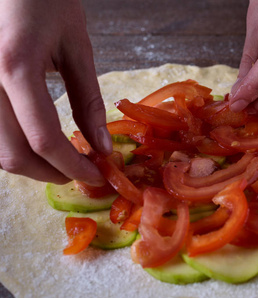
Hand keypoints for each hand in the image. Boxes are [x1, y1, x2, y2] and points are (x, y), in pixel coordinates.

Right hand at [0, 0, 111, 184]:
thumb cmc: (45, 1)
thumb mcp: (76, 48)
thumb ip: (88, 101)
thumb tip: (101, 145)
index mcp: (15, 67)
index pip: (43, 139)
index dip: (72, 166)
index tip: (96, 175)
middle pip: (12, 154)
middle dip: (51, 172)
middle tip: (82, 171)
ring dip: (32, 164)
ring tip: (64, 158)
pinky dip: (16, 146)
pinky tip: (39, 141)